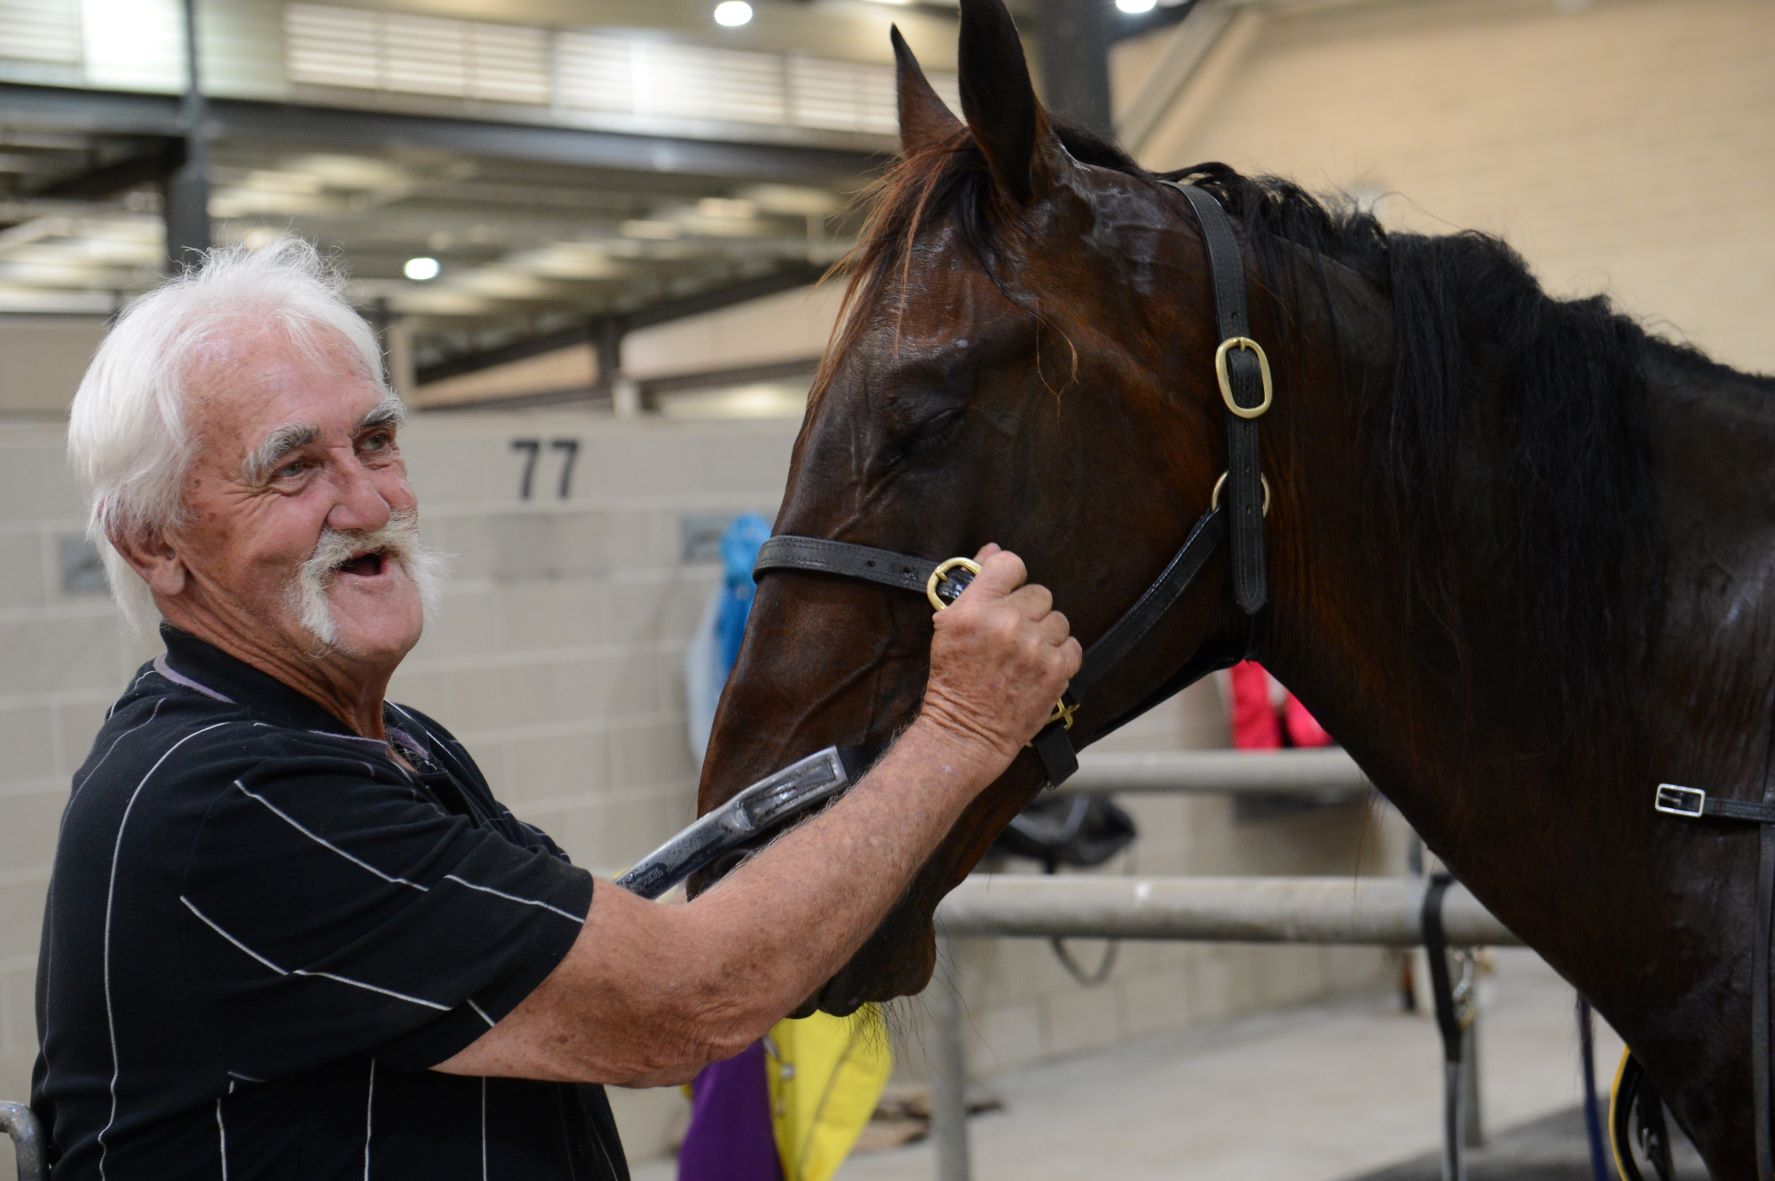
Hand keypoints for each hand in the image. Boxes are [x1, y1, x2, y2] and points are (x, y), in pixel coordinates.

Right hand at [918, 544, 1081, 765]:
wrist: (966, 730)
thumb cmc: (954, 681)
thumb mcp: (949, 627)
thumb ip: (974, 586)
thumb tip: (993, 551)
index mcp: (974, 609)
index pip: (1010, 564)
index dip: (1012, 577)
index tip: (1009, 591)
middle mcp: (1006, 623)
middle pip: (1039, 593)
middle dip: (1029, 611)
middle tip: (1014, 633)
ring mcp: (1034, 647)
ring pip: (1058, 619)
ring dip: (1046, 634)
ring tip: (1027, 653)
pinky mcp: (1056, 670)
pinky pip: (1073, 645)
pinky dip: (1060, 656)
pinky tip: (1040, 666)